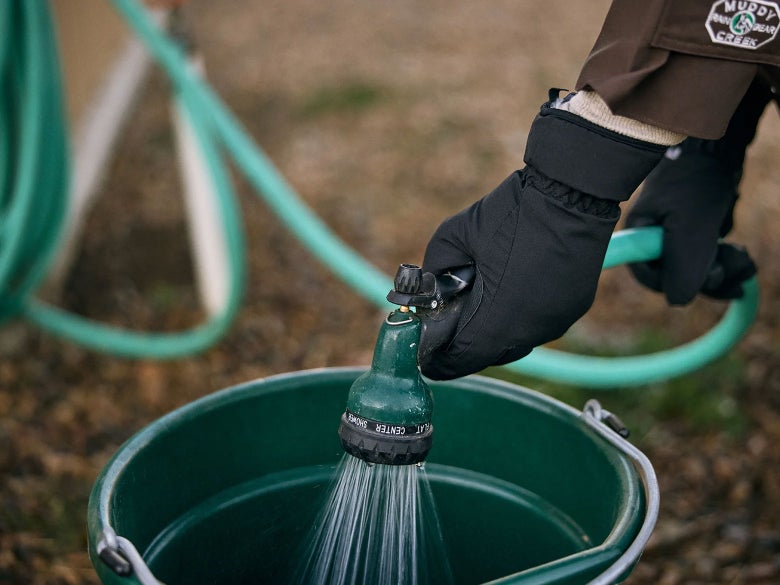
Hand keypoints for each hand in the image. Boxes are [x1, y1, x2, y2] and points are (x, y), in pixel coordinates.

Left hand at [416, 96, 666, 379]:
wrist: (571, 194)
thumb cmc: (510, 214)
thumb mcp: (452, 236)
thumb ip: (432, 272)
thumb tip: (425, 295)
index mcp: (495, 321)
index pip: (458, 360)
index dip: (437, 358)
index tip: (425, 352)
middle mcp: (527, 333)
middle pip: (486, 355)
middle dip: (465, 343)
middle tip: (449, 325)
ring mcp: (554, 324)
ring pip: (514, 343)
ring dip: (493, 331)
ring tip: (480, 304)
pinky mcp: (572, 310)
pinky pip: (537, 326)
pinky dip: (520, 317)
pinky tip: (511, 290)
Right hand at [625, 76, 769, 303]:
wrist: (717, 147)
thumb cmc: (695, 182)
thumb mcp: (689, 230)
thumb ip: (682, 269)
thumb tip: (680, 301)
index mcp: (639, 236)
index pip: (649, 277)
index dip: (673, 285)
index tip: (701, 281)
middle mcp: (654, 237)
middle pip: (678, 277)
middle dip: (709, 277)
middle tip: (732, 264)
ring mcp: (676, 233)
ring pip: (699, 270)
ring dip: (724, 270)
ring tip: (739, 255)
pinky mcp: (696, 229)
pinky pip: (710, 258)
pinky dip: (726, 259)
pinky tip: (736, 250)